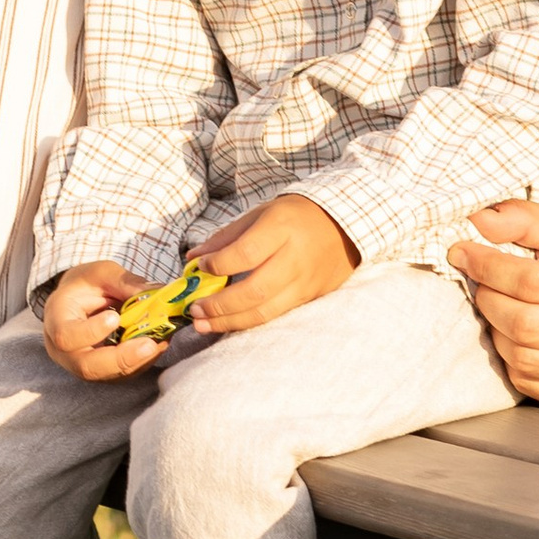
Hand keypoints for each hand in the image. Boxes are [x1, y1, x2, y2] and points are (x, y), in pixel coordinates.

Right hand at [42, 263, 172, 382]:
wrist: (81, 301)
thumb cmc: (86, 285)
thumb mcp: (101, 272)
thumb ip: (125, 281)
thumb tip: (156, 292)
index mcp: (56, 320)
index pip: (65, 336)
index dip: (90, 332)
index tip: (114, 318)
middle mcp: (64, 350)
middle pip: (87, 367)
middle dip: (121, 359)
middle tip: (149, 345)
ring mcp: (82, 365)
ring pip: (108, 375)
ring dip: (137, 361)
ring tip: (160, 341)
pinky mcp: (101, 372)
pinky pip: (121, 375)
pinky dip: (142, 362)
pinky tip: (158, 345)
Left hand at [187, 195, 356, 336]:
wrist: (344, 225)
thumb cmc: (296, 216)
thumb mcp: (261, 214)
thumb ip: (227, 236)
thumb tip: (194, 257)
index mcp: (282, 228)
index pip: (246, 253)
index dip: (218, 264)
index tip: (199, 266)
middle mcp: (295, 258)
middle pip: (254, 291)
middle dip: (219, 305)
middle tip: (194, 309)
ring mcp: (305, 282)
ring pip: (264, 311)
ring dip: (229, 321)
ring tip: (203, 324)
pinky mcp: (310, 297)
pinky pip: (275, 316)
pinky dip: (248, 322)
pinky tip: (228, 322)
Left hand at [450, 201, 538, 409]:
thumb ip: (527, 220)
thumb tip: (478, 221)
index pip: (533, 282)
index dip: (488, 267)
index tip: (464, 253)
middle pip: (524, 323)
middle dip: (488, 300)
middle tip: (482, 284)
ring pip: (522, 357)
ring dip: (496, 331)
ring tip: (501, 309)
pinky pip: (529, 382)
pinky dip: (511, 359)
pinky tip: (517, 337)